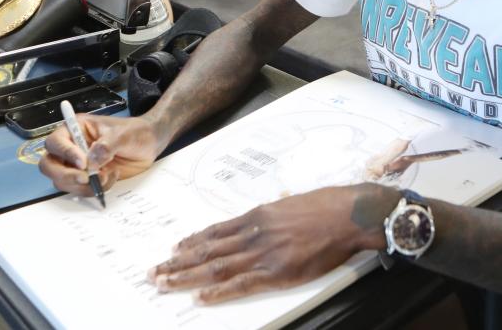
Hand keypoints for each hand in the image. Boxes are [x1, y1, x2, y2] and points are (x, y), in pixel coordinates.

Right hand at [38, 114, 159, 195]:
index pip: (56, 142)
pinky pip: (80, 190)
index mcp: (76, 129)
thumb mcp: (123, 134)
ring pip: (63, 181)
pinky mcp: (87, 178)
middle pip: (49, 165)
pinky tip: (110, 178)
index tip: (83, 162)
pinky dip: (93, 190)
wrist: (149, 144)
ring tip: (104, 176)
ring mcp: (78, 165)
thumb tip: (91, 161)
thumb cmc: (135, 131)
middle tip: (86, 178)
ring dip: (82, 185)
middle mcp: (72, 147)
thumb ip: (106, 146)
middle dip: (65, 175)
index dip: (65, 153)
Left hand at [149, 186, 380, 304]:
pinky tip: (200, 297)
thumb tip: (267, 214)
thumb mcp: (291, 203)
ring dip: (186, 277)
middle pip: (207, 250)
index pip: (214, 231)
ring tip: (164, 283)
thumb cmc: (325, 207)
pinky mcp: (277, 271)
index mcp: (256, 216)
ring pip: (215, 267)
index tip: (173, 250)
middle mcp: (253, 233)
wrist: (348, 215)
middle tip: (154, 271)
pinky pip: (241, 283)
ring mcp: (263, 252)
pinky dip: (218, 292)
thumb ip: (274, 213)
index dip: (191, 242)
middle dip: (177, 262)